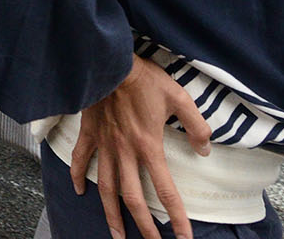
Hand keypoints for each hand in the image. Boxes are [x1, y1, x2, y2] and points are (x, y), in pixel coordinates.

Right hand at [71, 55, 211, 238]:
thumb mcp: (178, 96)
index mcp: (148, 146)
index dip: (176, 217)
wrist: (108, 63)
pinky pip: (82, 160)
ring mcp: (105, 145)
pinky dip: (79, 177)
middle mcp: (125, 153)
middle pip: (133, 198)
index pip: (165, 190)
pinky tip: (79, 192)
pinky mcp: (90, 134)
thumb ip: (195, 124)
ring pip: (107, 188)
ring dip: (111, 214)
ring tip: (115, 234)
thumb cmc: (142, 78)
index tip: (183, 237)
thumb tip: (204, 148)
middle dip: (143, 226)